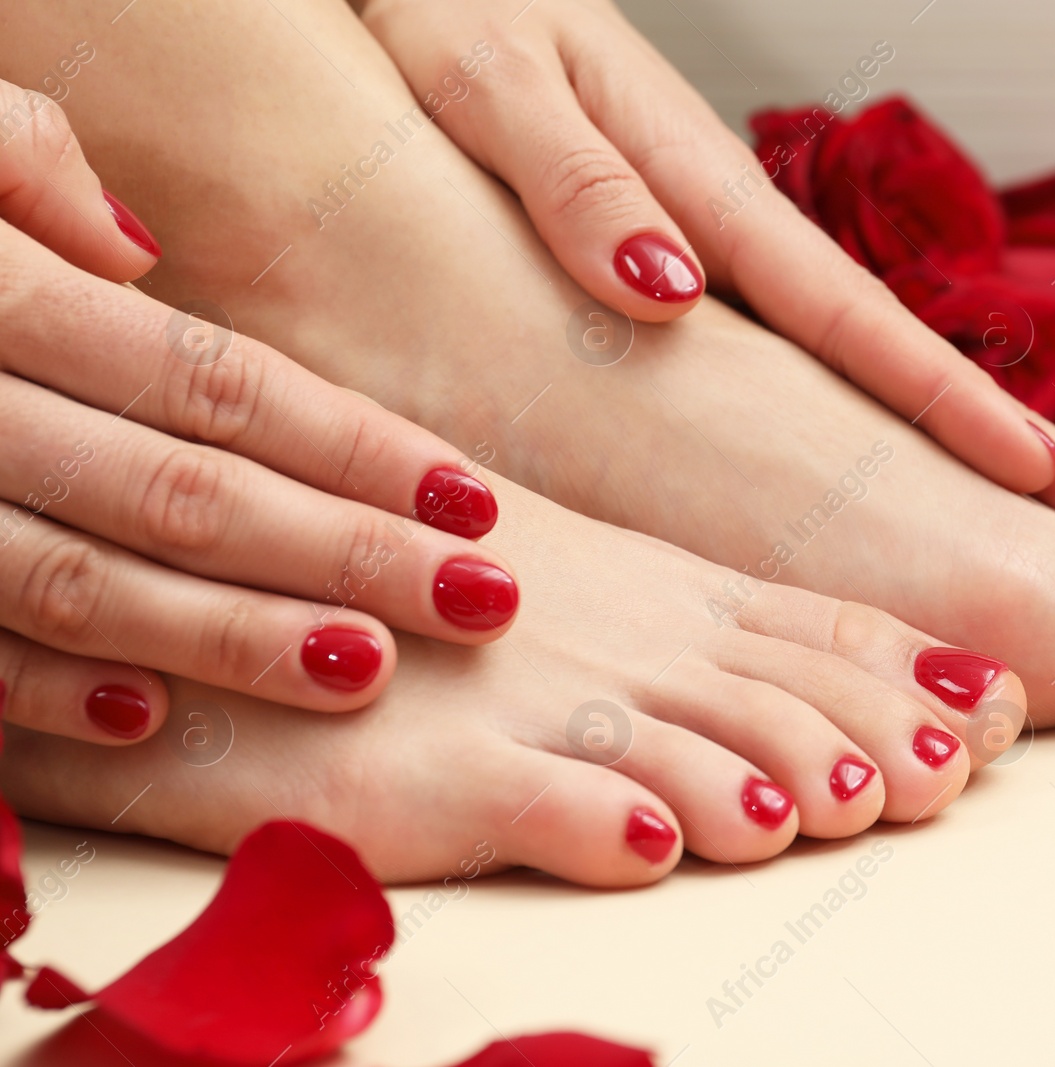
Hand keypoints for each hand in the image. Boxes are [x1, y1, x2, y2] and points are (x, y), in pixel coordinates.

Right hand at [0, 78, 520, 745]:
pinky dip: (50, 693)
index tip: (472, 500)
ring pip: (85, 584)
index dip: (354, 445)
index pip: (213, 382)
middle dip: (346, 556)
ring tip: (367, 671)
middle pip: (185, 493)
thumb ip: (21, 159)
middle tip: (479, 603)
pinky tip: (164, 718)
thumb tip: (138, 250)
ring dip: (233, 640)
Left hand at [356, 0, 1054, 523]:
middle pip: (871, 342)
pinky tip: (864, 445)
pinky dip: (834, 397)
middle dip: (984, 427)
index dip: (943, 402)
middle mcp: (715, 219)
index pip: (844, 314)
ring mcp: (697, 235)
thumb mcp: (485, 81)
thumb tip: (674, 296)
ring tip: (1015, 492)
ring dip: (924, 424)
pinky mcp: (657, 244)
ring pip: (827, 349)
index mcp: (691, 180)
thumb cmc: (432, 8)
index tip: (1037, 474)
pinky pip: (761, 341)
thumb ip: (575, 184)